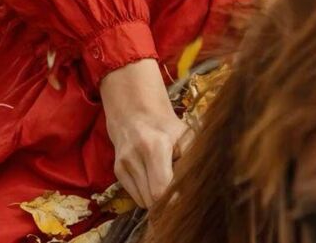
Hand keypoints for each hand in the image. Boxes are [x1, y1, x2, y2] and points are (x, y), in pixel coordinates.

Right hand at [99, 58, 191, 207]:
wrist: (139, 113)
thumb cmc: (168, 127)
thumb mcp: (187, 138)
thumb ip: (191, 164)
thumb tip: (198, 191)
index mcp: (155, 146)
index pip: (161, 191)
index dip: (174, 201)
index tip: (185, 200)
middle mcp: (134, 156)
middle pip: (152, 201)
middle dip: (168, 201)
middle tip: (178, 188)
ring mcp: (123, 164)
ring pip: (144, 203)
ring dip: (157, 199)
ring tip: (165, 178)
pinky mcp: (117, 171)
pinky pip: (136, 198)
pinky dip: (147, 195)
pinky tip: (153, 178)